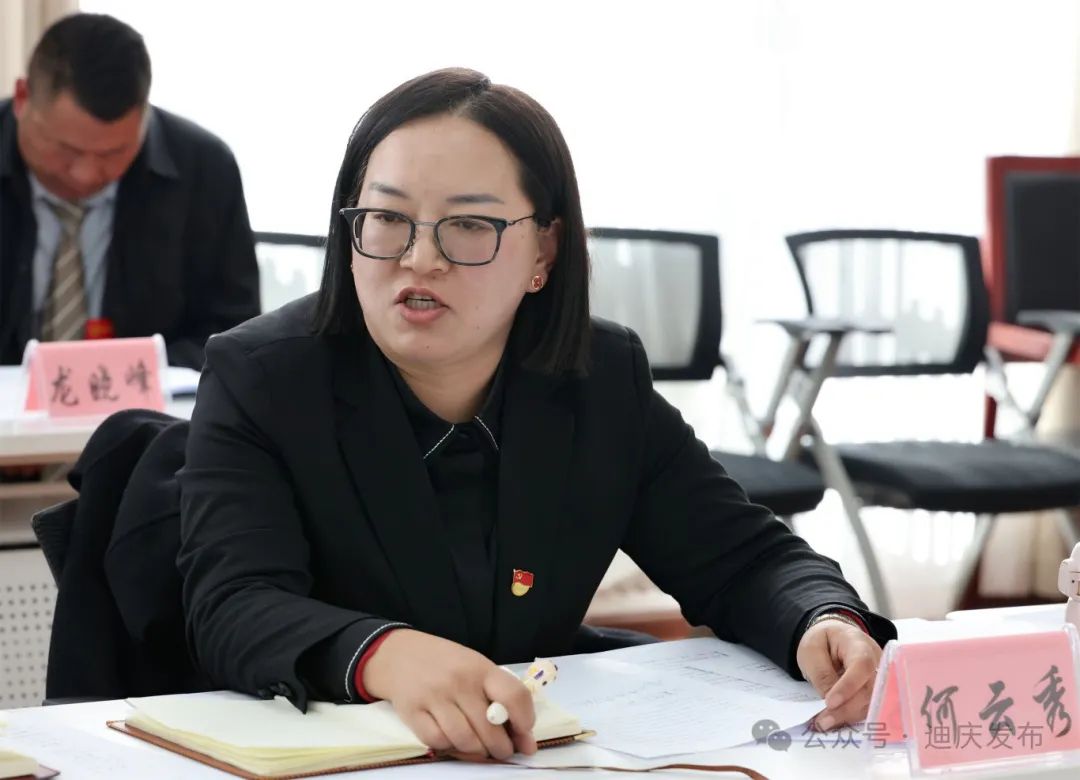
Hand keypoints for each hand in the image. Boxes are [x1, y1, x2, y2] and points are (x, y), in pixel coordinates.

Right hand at [362, 629, 536, 758]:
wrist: (399, 654)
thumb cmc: (446, 664)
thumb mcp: (476, 668)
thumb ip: (500, 699)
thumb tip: (527, 742)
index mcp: (480, 668)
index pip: (513, 695)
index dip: (525, 720)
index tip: (524, 732)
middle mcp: (459, 681)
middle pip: (489, 728)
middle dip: (502, 748)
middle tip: (502, 750)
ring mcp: (434, 697)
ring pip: (465, 740)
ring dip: (478, 753)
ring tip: (481, 749)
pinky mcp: (413, 712)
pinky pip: (438, 742)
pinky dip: (450, 748)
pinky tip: (454, 741)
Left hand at [796, 619, 881, 730]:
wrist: (830, 638)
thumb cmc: (821, 642)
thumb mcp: (812, 651)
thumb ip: (822, 674)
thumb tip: (832, 703)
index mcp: (858, 643)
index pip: (862, 665)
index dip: (848, 686)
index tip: (830, 702)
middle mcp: (876, 660)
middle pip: (870, 688)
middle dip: (847, 708)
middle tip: (823, 722)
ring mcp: (879, 676)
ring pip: (872, 702)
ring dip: (849, 716)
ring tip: (825, 724)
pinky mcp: (876, 690)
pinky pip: (869, 706)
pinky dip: (853, 716)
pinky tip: (836, 722)